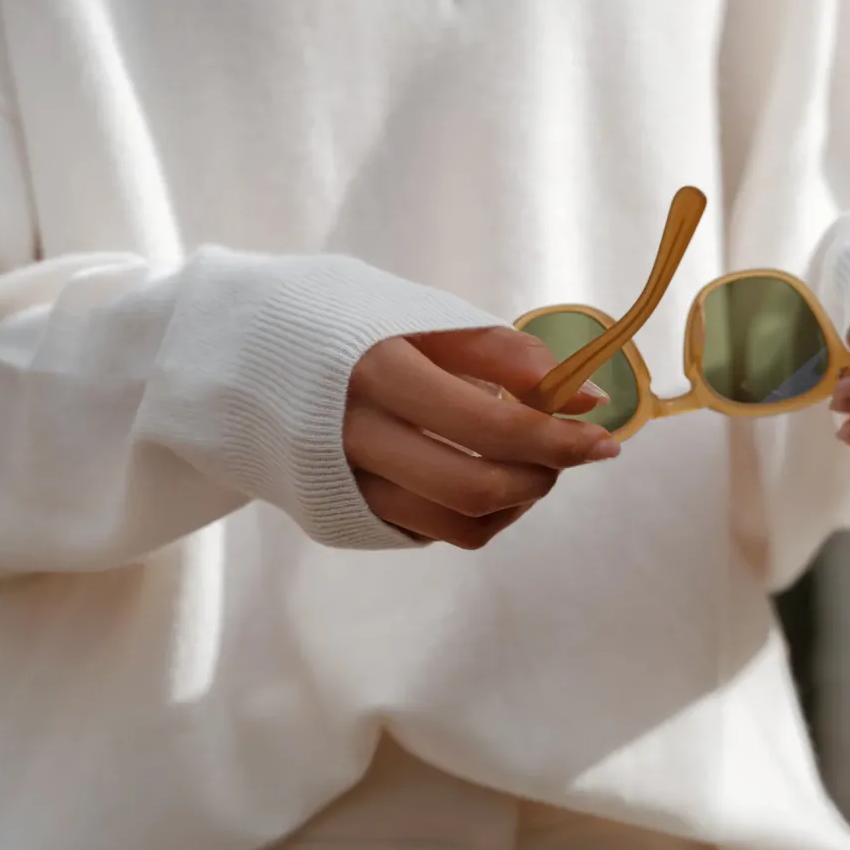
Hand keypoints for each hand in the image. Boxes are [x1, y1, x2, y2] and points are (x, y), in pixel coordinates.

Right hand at [345, 327, 619, 548]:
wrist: (246, 353)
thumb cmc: (350, 325)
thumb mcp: (422, 316)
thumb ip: (506, 353)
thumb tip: (586, 397)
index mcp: (378, 372)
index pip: (488, 425)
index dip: (557, 438)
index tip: (603, 435)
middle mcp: (355, 437)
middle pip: (474, 488)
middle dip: (542, 475)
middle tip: (571, 451)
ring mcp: (345, 485)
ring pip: (457, 523)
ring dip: (516, 500)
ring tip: (531, 463)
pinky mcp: (343, 515)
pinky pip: (430, 532)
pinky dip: (477, 512)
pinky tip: (483, 473)